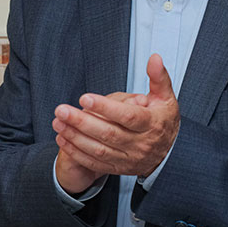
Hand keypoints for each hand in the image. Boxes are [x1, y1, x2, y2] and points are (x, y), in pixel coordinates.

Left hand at [53, 53, 179, 191]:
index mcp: (151, 124)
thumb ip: (158, 77)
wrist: (169, 153)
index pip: (128, 116)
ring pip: (99, 150)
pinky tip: (62, 138)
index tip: (85, 98)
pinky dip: (77, 152)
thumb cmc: (162, 120)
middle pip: (109, 133)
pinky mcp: (119, 168)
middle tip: (61, 110)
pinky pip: (95, 163)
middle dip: (82, 121)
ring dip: (75, 137)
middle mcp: (140, 143)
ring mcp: (129, 158)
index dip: (105, 108)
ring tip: (58, 122)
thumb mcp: (165, 97)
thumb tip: (154, 58)